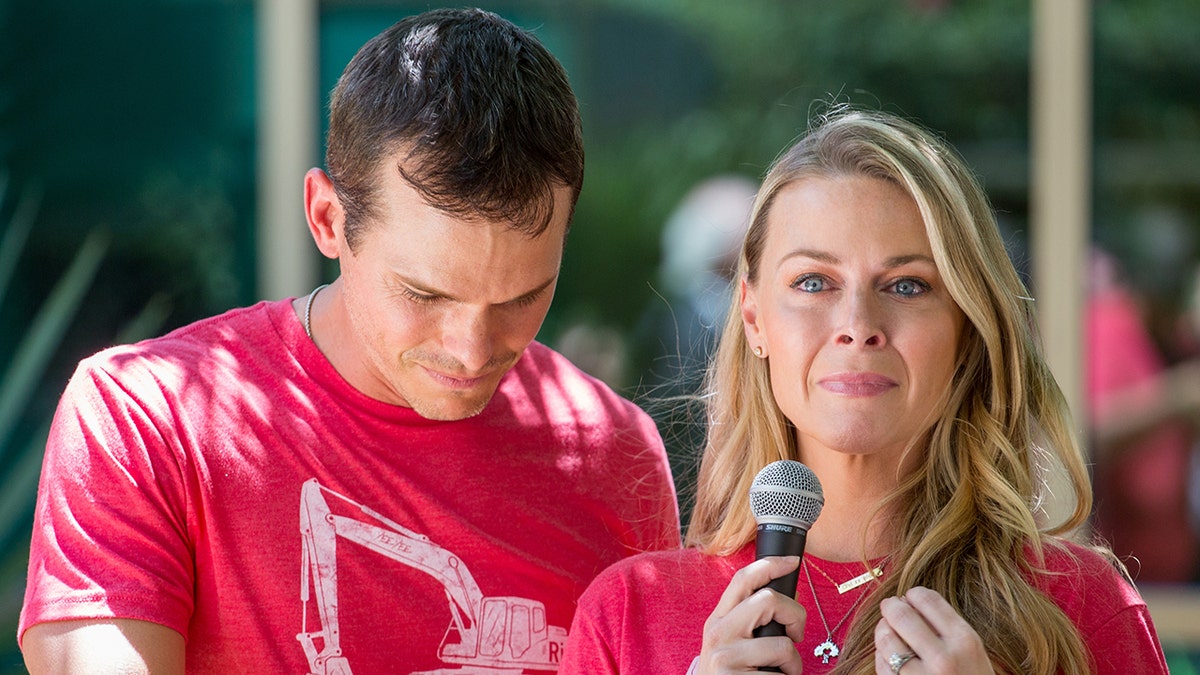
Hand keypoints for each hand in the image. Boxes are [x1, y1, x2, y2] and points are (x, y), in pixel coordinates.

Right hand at [695, 556, 805, 674]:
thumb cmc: (729, 673)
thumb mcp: (730, 640)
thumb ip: (749, 618)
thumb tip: (787, 593)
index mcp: (718, 619)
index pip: (743, 579)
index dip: (771, 564)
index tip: (793, 561)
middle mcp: (718, 633)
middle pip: (769, 600)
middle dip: (795, 616)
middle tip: (795, 636)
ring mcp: (726, 658)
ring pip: (783, 644)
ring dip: (793, 663)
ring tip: (780, 672)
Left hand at [873, 586, 992, 673]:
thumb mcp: (972, 651)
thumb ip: (945, 626)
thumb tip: (907, 599)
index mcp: (965, 641)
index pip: (926, 598)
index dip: (913, 594)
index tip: (910, 598)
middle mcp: (943, 658)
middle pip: (900, 614)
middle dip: (892, 607)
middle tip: (890, 607)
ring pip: (886, 638)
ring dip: (883, 630)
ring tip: (888, 630)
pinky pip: (882, 664)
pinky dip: (881, 656)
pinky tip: (890, 655)